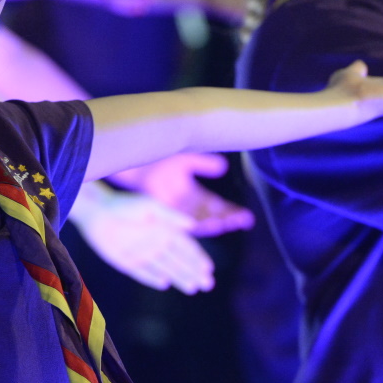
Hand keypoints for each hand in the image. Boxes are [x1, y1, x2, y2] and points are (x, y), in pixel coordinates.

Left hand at [70, 185, 213, 293]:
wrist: (95, 211)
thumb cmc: (122, 204)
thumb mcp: (149, 206)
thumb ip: (170, 216)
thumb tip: (193, 225)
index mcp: (163, 228)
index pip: (185, 247)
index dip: (198, 257)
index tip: (209, 268)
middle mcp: (154, 242)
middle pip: (179, 261)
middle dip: (194, 272)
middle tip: (208, 284)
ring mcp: (141, 253)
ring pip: (165, 269)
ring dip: (179, 278)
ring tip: (192, 288)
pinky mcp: (126, 262)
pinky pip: (142, 273)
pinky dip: (153, 278)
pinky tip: (164, 283)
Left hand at [107, 153, 254, 236]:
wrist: (135, 161)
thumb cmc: (159, 158)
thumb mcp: (186, 159)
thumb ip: (203, 163)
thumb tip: (224, 166)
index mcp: (194, 193)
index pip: (217, 206)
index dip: (232, 212)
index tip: (247, 217)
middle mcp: (186, 205)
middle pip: (211, 216)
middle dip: (227, 220)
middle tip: (241, 221)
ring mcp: (174, 210)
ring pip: (197, 222)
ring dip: (211, 224)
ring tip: (224, 224)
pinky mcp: (162, 212)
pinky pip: (179, 222)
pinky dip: (191, 224)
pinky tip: (201, 224)